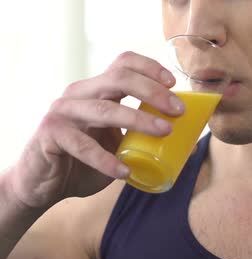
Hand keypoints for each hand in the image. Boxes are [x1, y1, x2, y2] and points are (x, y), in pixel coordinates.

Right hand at [7, 51, 185, 209]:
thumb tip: (188, 144)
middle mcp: (80, 94)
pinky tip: (125, 171)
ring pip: (106, 109)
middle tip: (177, 111)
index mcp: (97, 90)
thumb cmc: (86, 162)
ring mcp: (63, 112)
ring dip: (139, 120)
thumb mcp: (119, 145)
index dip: (150, 68)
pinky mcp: (51, 134)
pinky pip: (82, 145)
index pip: (124, 63)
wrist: (44, 184)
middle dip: (153, 92)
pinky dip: (106, 159)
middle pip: (119, 78)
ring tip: (165, 132)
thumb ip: (142, 139)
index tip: (174, 84)